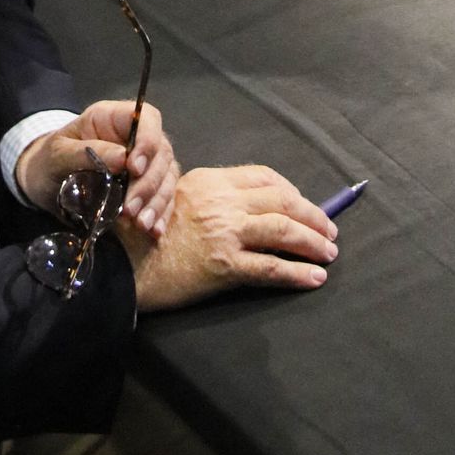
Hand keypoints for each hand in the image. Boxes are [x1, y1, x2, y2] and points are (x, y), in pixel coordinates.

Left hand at [15, 100, 177, 236]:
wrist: (43, 182)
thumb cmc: (49, 161)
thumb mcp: (58, 154)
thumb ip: (88, 152)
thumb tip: (122, 158)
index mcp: (113, 118)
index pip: (146, 119)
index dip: (148, 141)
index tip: (134, 168)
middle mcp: (133, 138)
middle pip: (160, 153)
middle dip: (149, 183)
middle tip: (130, 209)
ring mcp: (143, 163)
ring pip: (166, 177)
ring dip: (157, 202)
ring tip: (141, 225)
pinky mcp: (144, 187)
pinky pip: (162, 197)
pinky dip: (161, 214)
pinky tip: (154, 231)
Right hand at [120, 165, 337, 312]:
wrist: (125, 263)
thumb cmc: (145, 232)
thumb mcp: (175, 196)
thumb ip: (208, 195)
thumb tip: (242, 204)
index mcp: (211, 179)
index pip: (264, 177)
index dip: (291, 190)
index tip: (303, 204)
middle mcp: (223, 201)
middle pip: (282, 201)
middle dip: (312, 215)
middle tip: (330, 231)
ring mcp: (226, 231)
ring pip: (284, 230)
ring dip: (313, 242)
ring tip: (329, 253)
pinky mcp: (225, 264)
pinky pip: (271, 267)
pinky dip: (298, 273)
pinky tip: (315, 278)